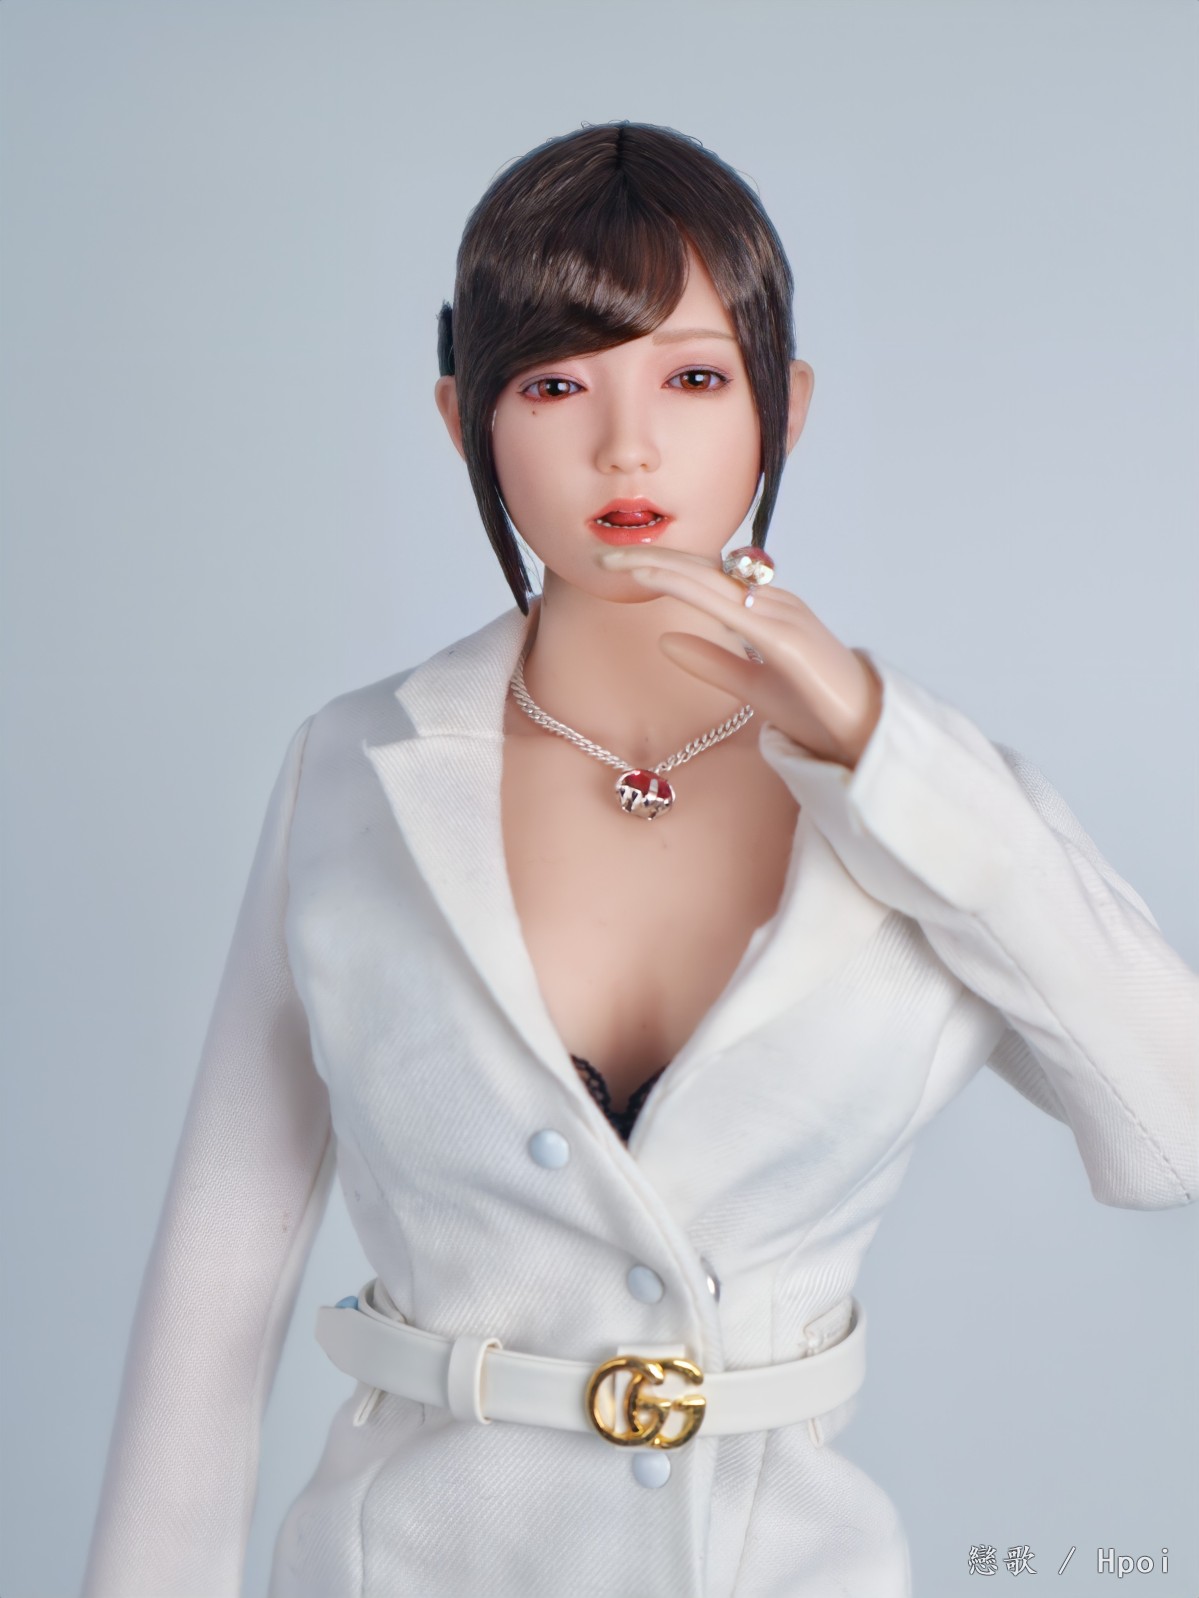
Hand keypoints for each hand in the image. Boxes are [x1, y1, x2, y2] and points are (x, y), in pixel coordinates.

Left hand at [596, 545, 882, 767]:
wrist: (862, 733)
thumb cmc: (813, 707)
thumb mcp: (750, 684)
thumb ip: (710, 661)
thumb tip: (663, 641)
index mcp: (765, 608)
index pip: (705, 576)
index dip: (662, 565)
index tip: (619, 563)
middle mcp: (773, 601)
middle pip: (703, 568)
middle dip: (650, 557)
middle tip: (601, 553)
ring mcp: (783, 616)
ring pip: (711, 580)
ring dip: (661, 567)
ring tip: (619, 561)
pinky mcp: (787, 640)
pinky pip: (730, 607)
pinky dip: (692, 591)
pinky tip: (660, 582)